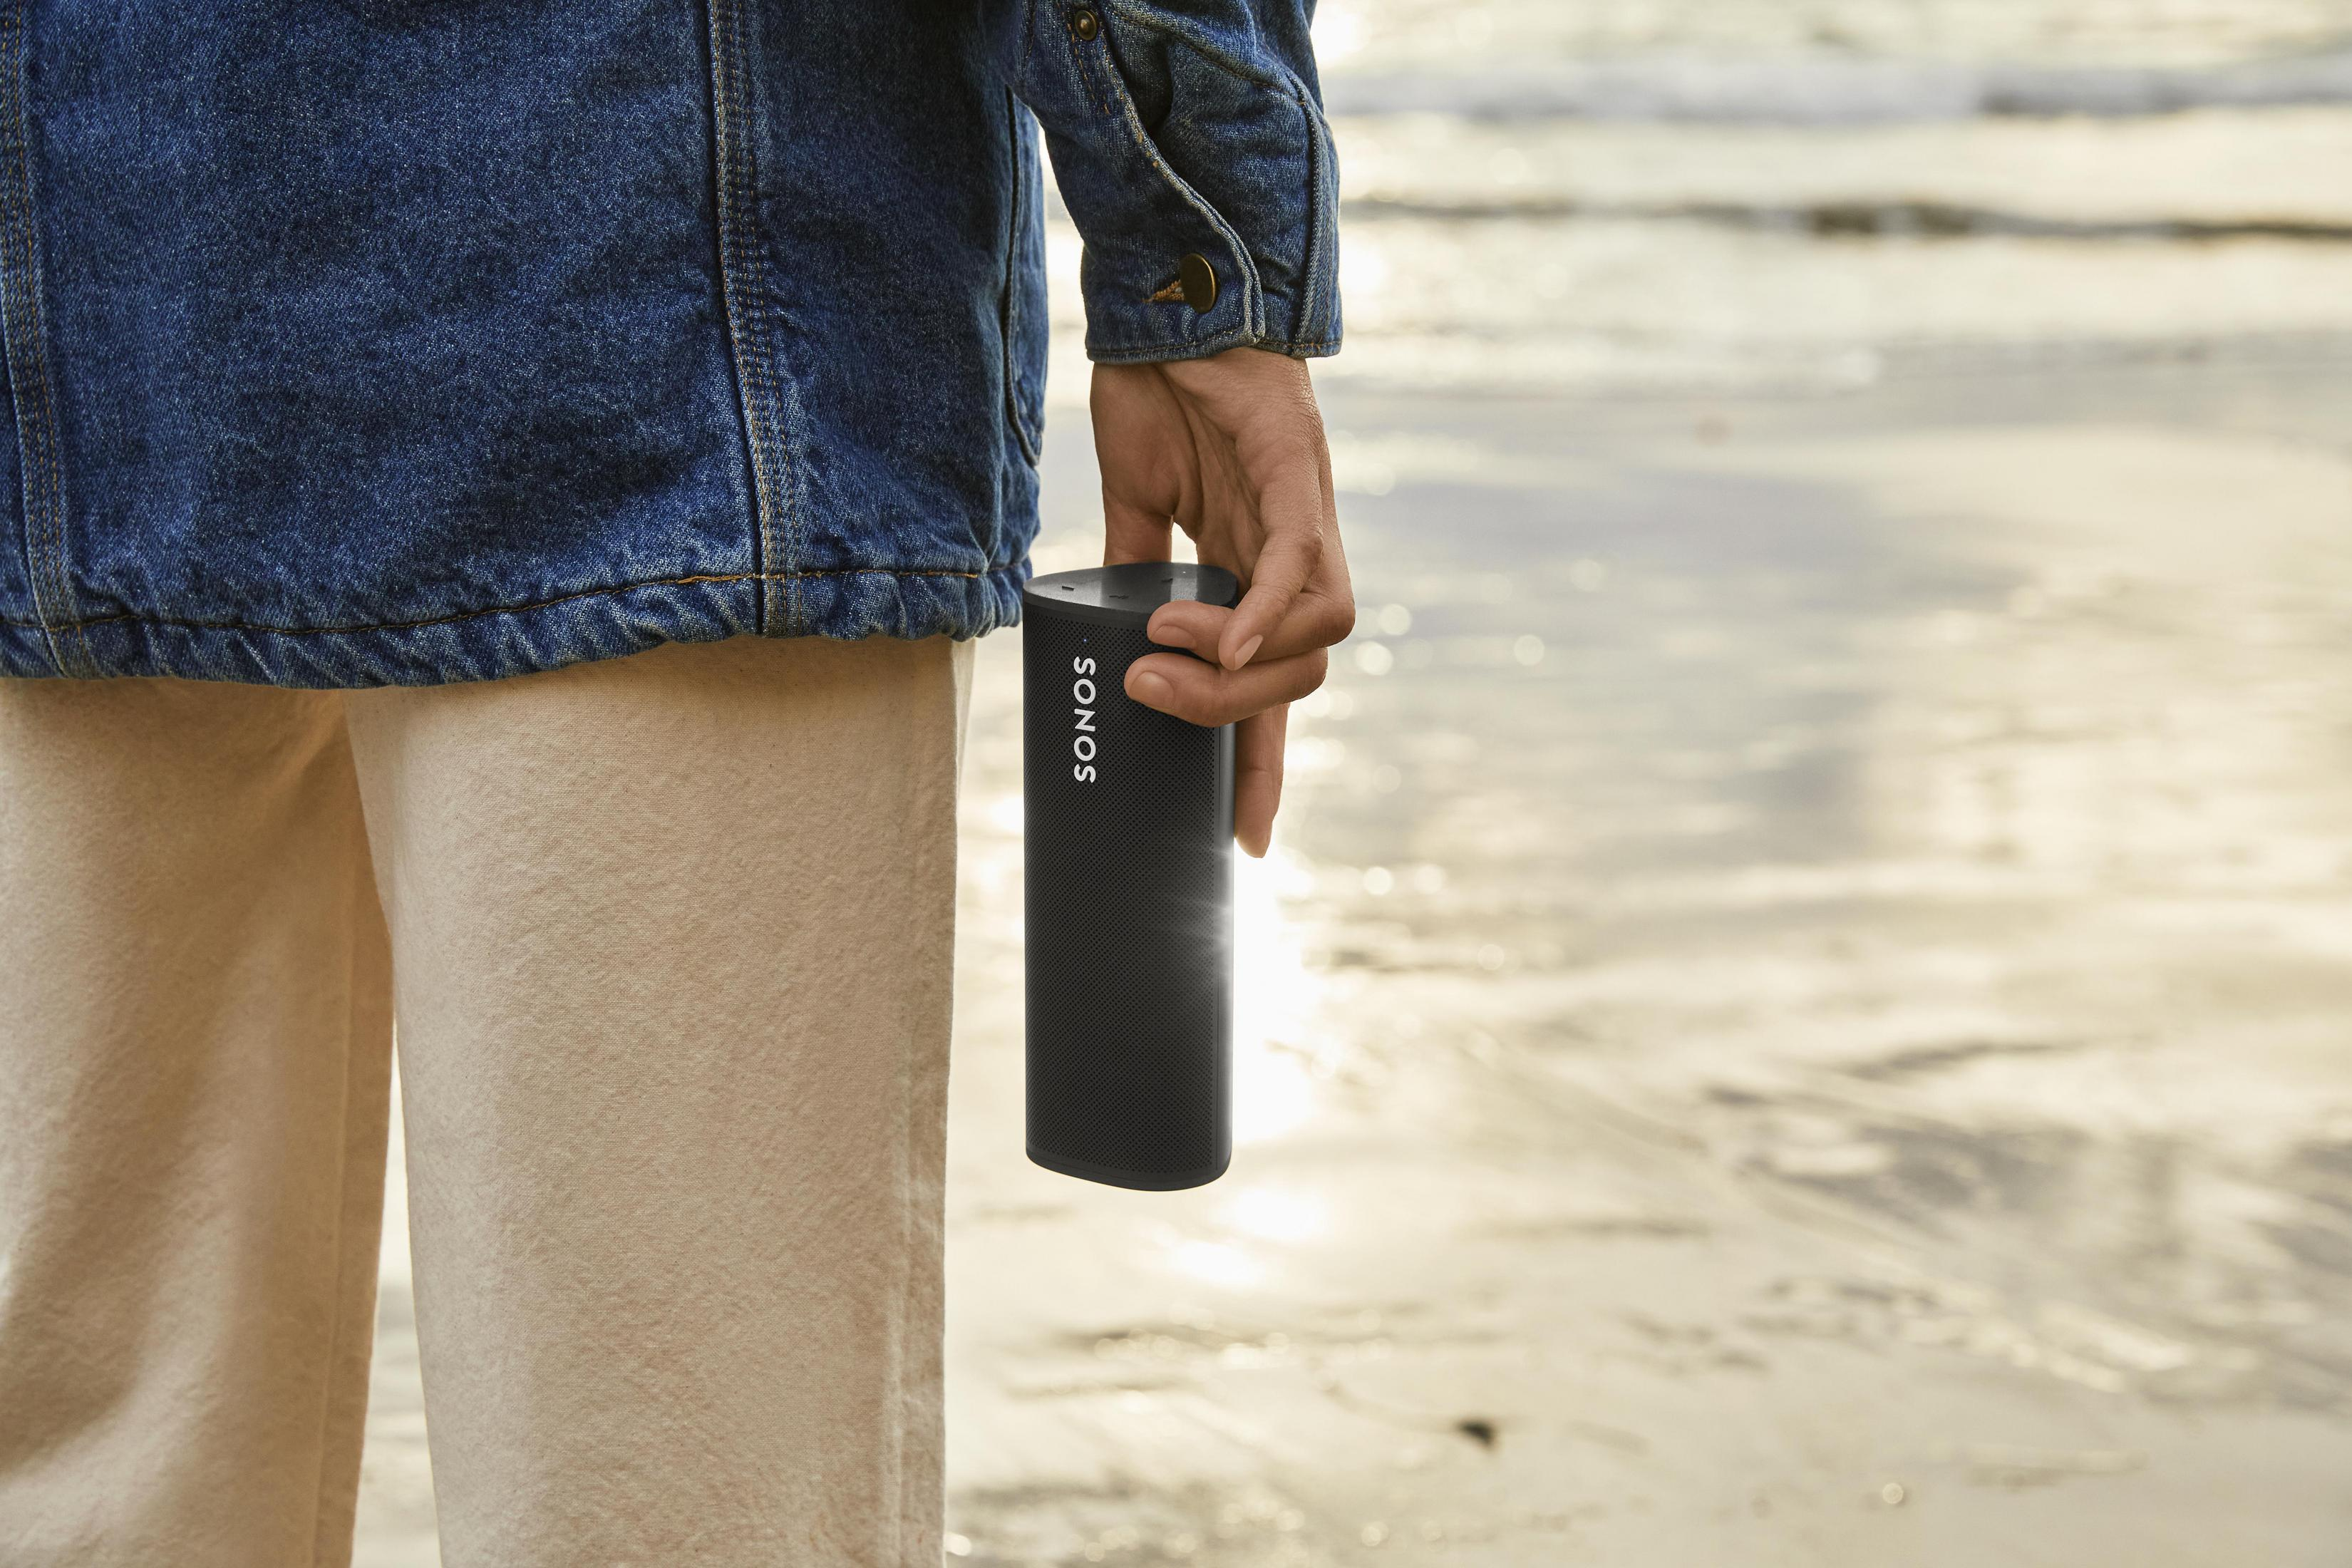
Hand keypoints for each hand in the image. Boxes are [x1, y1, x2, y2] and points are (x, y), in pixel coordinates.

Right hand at [1090, 346, 1354, 856]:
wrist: (1172, 301)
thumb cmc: (1162, 390)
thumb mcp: (1134, 501)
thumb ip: (1132, 568)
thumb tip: (1103, 635)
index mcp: (1254, 572)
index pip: (1273, 691)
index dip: (1260, 768)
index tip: (1244, 845)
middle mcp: (1294, 559)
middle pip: (1298, 678)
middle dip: (1230, 721)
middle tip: (1151, 698)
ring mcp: (1305, 522)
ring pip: (1315, 640)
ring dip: (1237, 669)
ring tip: (1167, 646)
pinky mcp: (1301, 478)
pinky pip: (1301, 568)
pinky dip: (1266, 616)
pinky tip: (1221, 639)